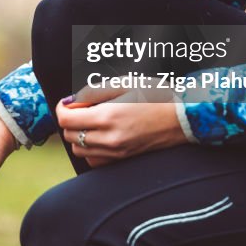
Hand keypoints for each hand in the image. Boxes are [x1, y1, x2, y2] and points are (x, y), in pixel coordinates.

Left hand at [56, 86, 186, 167]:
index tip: (67, 102)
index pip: (66, 119)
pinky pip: (94, 161)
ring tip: (92, 122)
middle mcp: (109, 139)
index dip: (62, 108)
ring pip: (79, 151)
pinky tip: (100, 136)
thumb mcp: (123, 84)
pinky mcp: (123, 160)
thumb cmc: (157, 96)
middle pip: (70, 136)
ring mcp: (116, 152)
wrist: (183, 117)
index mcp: (107, 117)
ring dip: (78, 136)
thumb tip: (72, 101)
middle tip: (82, 109)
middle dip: (70, 121)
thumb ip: (92, 92)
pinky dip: (90, 150)